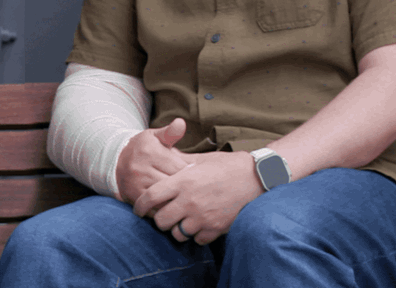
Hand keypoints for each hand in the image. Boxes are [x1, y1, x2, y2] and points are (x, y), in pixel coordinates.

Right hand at [116, 118, 191, 203]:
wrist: (117, 162)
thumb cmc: (143, 147)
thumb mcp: (155, 136)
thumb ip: (170, 132)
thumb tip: (181, 123)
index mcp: (149, 151)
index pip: (179, 167)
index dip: (191, 172)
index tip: (196, 174)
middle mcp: (140, 168)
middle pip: (172, 183)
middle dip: (184, 186)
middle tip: (194, 187)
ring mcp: (135, 184)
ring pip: (165, 196)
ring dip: (176, 197)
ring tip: (186, 195)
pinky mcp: (133, 197)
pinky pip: (155, 206)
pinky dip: (166, 206)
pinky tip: (173, 203)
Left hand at [133, 151, 263, 245]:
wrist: (257, 177)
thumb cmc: (229, 165)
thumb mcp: (202, 160)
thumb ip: (181, 162)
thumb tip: (165, 156)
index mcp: (184, 181)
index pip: (151, 197)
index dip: (140, 205)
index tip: (139, 208)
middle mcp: (190, 201)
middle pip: (161, 220)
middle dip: (160, 219)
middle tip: (165, 215)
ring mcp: (202, 217)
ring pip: (177, 233)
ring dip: (178, 228)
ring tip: (184, 220)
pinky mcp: (215, 228)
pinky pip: (197, 239)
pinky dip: (197, 234)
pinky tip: (201, 224)